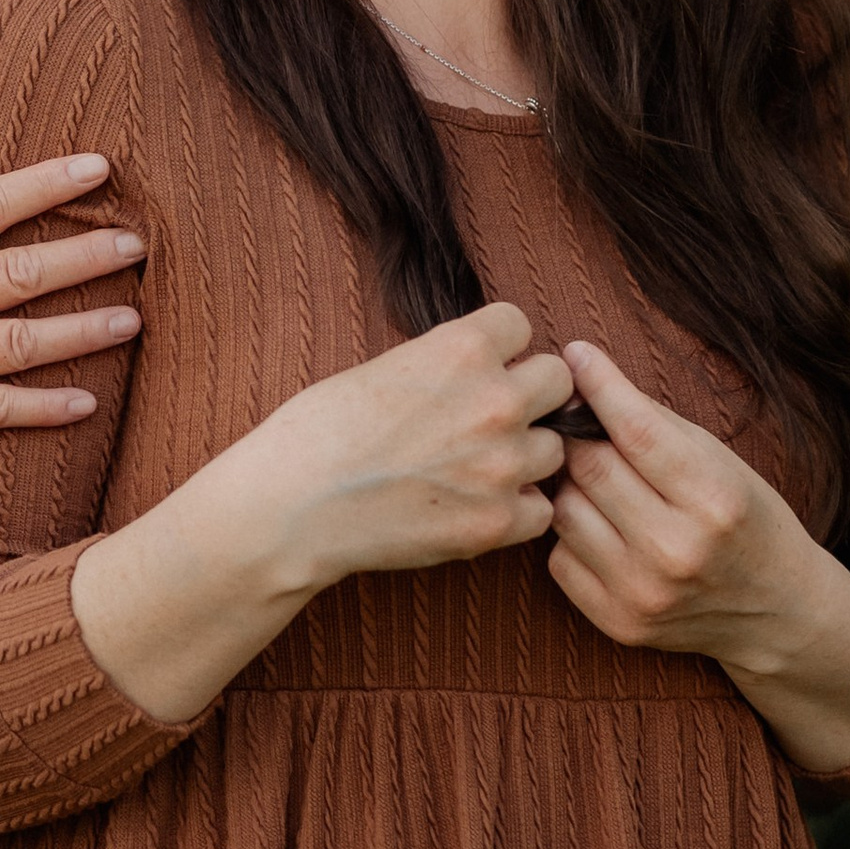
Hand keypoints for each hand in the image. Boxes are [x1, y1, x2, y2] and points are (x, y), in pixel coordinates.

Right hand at [237, 301, 574, 595]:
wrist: (292, 507)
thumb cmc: (318, 432)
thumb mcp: (383, 367)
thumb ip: (445, 363)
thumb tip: (481, 368)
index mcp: (463, 349)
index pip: (521, 325)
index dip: (497, 347)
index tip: (477, 368)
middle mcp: (495, 402)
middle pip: (558, 381)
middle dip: (528, 394)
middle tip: (489, 417)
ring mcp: (502, 465)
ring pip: (553, 449)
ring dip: (523, 456)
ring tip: (477, 467)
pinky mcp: (496, 522)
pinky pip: (541, 509)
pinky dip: (514, 510)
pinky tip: (476, 505)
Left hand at [543, 338, 849, 771]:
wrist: (776, 612)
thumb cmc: (747, 520)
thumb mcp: (723, 462)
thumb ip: (657, 424)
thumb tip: (585, 376)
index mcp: (714, 501)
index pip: (635, 429)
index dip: (599, 384)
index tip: (576, 354)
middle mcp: (676, 550)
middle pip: (589, 466)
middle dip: (579, 435)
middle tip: (582, 424)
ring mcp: (643, 592)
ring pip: (565, 510)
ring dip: (573, 487)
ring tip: (602, 483)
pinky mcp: (617, 621)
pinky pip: (559, 557)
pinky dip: (573, 536)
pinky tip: (604, 531)